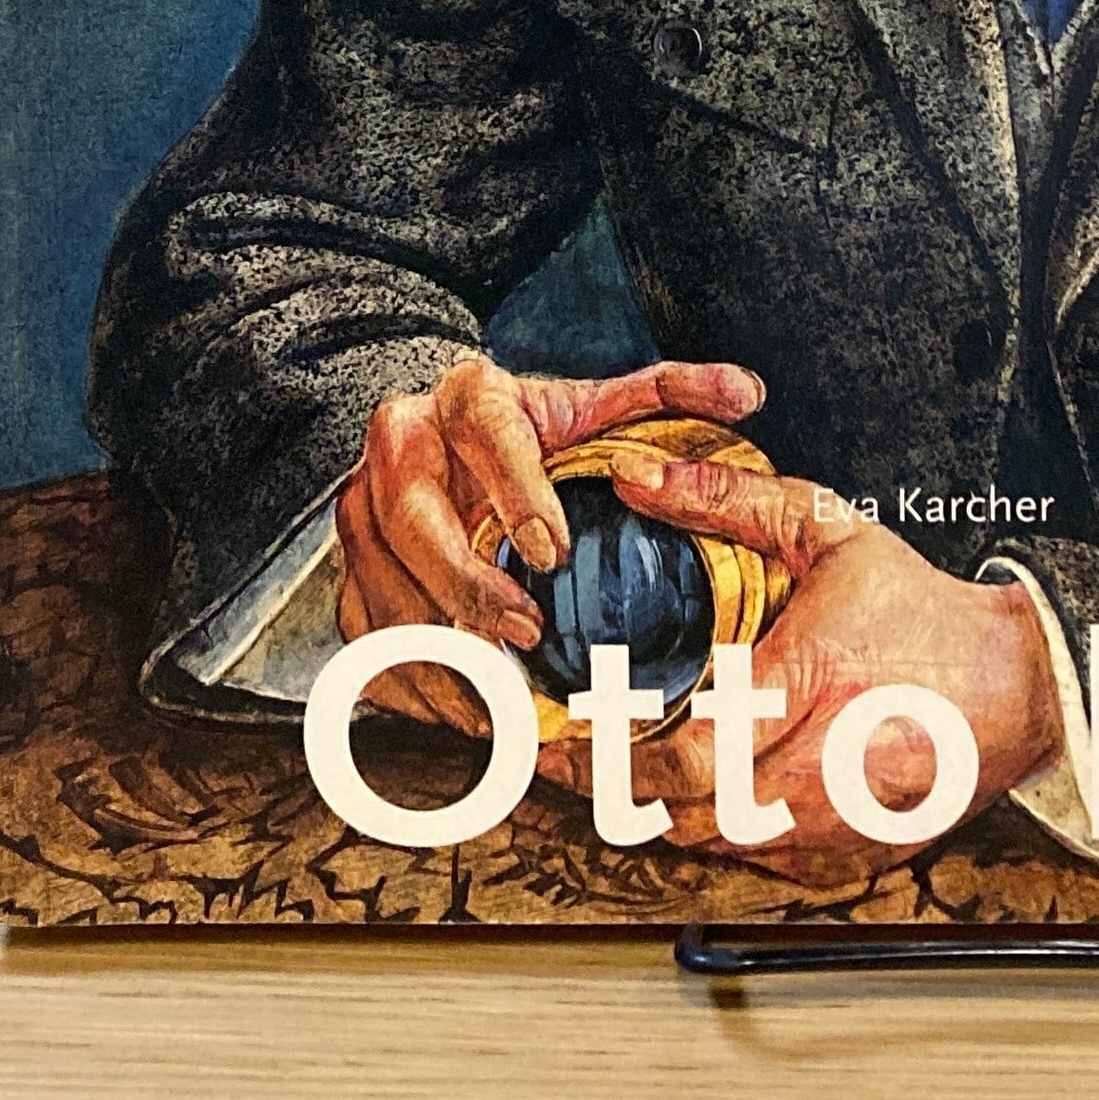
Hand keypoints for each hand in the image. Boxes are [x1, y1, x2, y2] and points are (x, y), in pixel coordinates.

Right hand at [331, 351, 764, 732]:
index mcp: (469, 397)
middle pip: (411, 517)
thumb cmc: (535, 431)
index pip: (485, 434)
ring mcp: (362, 510)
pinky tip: (461, 708)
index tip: (553, 552)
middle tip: (526, 631)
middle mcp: (402, 445)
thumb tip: (748, 391)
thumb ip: (672, 394)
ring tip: (496, 691)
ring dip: (435, 642)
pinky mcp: (350, 567)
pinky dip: (409, 676)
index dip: (515, 493)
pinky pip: (364, 631)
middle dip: (464, 581)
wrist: (443, 438)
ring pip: (379, 581)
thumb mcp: (598, 403)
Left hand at [533, 453, 1064, 866]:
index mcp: (801, 688)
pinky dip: (725, 833)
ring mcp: (832, 823)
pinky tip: (710, 795)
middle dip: (616, 794)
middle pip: (683, 813)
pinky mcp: (848, 856)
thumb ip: (727, 501)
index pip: (679, 755)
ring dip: (665, 815)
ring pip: (714, 845)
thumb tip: (640, 478)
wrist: (1017, 686)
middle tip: (573, 765)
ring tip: (628, 775)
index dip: (607, 760)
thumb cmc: (924, 611)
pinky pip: (760, 862)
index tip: (564, 742)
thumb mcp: (827, 533)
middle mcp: (813, 770)